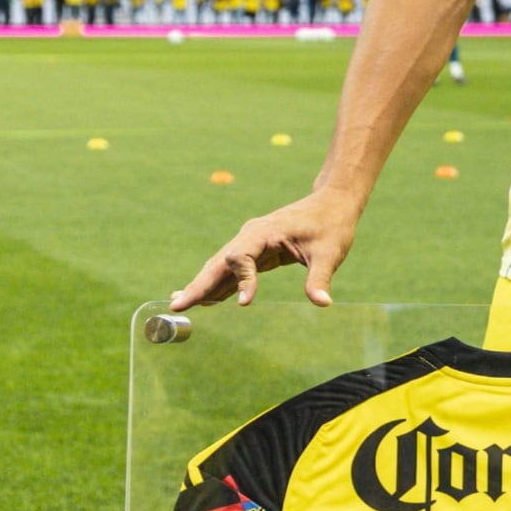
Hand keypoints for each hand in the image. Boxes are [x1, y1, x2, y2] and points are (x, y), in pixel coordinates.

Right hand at [173, 184, 359, 309]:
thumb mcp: (329, 253)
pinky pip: (233, 271)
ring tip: (181, 305)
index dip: (241, 280)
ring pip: (221, 267)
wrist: (332, 204)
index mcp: (264, 232)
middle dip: (199, 285)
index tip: (246, 303)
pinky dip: (219, 285)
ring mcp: (251, 244)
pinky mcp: (256, 252)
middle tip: (178, 306)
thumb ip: (320, 278)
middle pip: (219, 262)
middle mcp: (250, 236)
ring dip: (203, 286)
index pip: (241, 256)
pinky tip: (206, 301)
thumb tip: (322, 303)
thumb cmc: (331, 225)